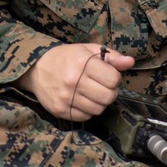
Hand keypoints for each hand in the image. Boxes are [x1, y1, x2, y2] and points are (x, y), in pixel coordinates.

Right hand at [16, 44, 135, 120]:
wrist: (36, 69)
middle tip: (102, 86)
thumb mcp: (87, 50)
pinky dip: (88, 110)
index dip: (114, 78)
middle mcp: (73, 80)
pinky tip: (82, 100)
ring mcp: (66, 97)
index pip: (113, 79)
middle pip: (108, 97)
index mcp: (82, 62)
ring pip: (98, 109)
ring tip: (92, 93)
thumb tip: (130, 62)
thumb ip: (111, 57)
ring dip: (99, 102)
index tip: (107, 75)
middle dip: (110, 92)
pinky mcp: (60, 110)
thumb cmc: (65, 58)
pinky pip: (85, 117)